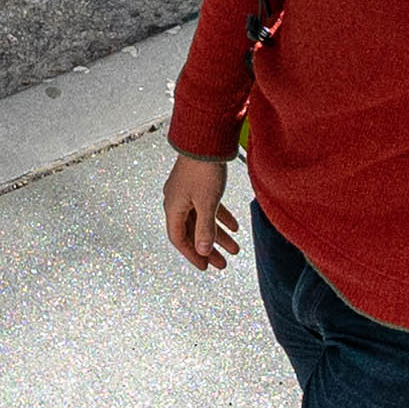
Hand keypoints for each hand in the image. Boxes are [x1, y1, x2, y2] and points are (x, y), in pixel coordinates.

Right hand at [161, 153, 237, 269]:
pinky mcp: (198, 185)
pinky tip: (235, 226)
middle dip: (209, 249)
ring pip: (202, 221)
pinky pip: (208, 207)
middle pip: (192, 233)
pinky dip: (221, 218)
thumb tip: (203, 251)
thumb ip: (205, 229)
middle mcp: (177, 203)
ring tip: (235, 249)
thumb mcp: (206, 204)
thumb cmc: (203, 170)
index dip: (192, 255)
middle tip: (223, 264)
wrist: (206, 140)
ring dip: (218, 236)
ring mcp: (187, 194)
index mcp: (173, 209)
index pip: (179, 240)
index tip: (206, 267)